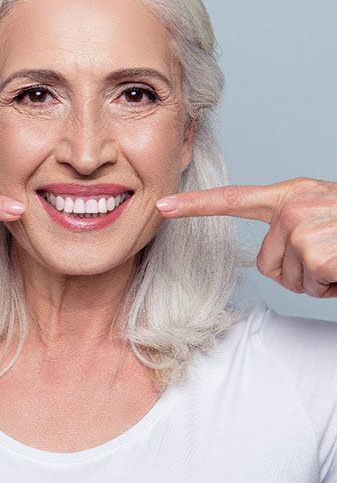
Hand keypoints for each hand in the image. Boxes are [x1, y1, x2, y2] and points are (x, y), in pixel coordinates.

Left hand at [155, 177, 336, 297]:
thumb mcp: (324, 215)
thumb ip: (292, 225)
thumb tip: (272, 260)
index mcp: (291, 195)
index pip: (234, 200)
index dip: (196, 206)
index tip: (163, 207)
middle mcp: (293, 206)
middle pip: (267, 263)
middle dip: (300, 272)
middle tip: (332, 257)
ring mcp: (303, 226)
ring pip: (291, 279)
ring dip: (321, 280)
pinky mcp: (315, 250)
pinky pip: (313, 286)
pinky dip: (335, 287)